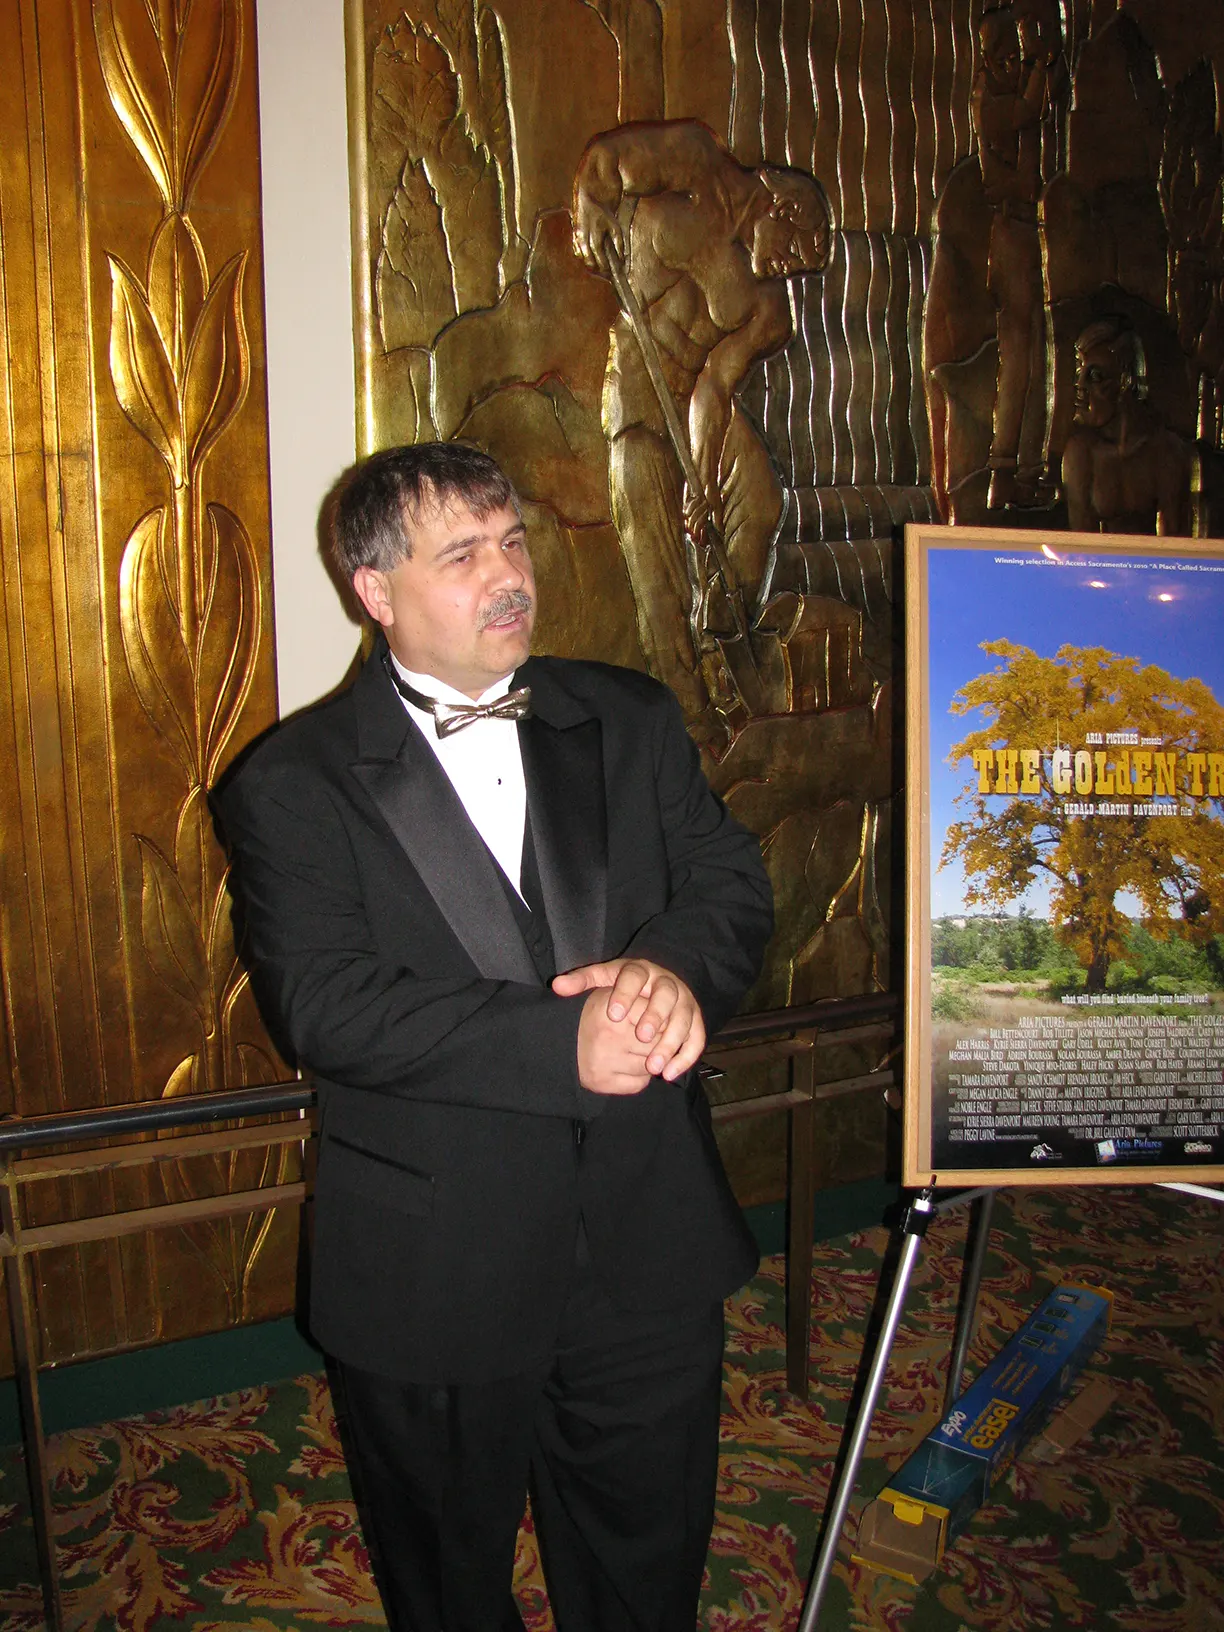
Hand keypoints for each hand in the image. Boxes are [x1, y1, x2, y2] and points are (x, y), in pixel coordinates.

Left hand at [554, 958, 705, 1082]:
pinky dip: (686, 1056)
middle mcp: (666, 983)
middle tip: (640, 1037)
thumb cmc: (627, 984)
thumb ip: (582, 981)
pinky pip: (696, 1038)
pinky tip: (670, 1074)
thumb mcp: (604, 977)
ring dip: (671, 1042)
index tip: (614, 1015)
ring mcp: (684, 1001)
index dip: (626, 994)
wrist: (662, 983)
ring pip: (684, 1018)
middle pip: (666, 995)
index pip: (635, 976)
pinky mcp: (695, 1020)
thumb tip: (557, 986)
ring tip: (654, 1067)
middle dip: (655, 1015)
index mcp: (641, 971)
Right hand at [572, 193, 623, 272]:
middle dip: (595, 267)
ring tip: (597, 262)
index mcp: (594, 236)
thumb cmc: (604, 213)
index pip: (598, 257)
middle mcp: (583, 238)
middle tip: (603, 270)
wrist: (588, 197)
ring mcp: (576, 237)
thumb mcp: (615, 226)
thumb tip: (622, 258)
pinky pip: (576, 250)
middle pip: (587, 260)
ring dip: (588, 261)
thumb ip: (619, 243)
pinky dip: (583, 254)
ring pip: (580, 256)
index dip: (603, 266)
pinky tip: (590, 254)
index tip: (609, 270)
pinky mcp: (573, 235)